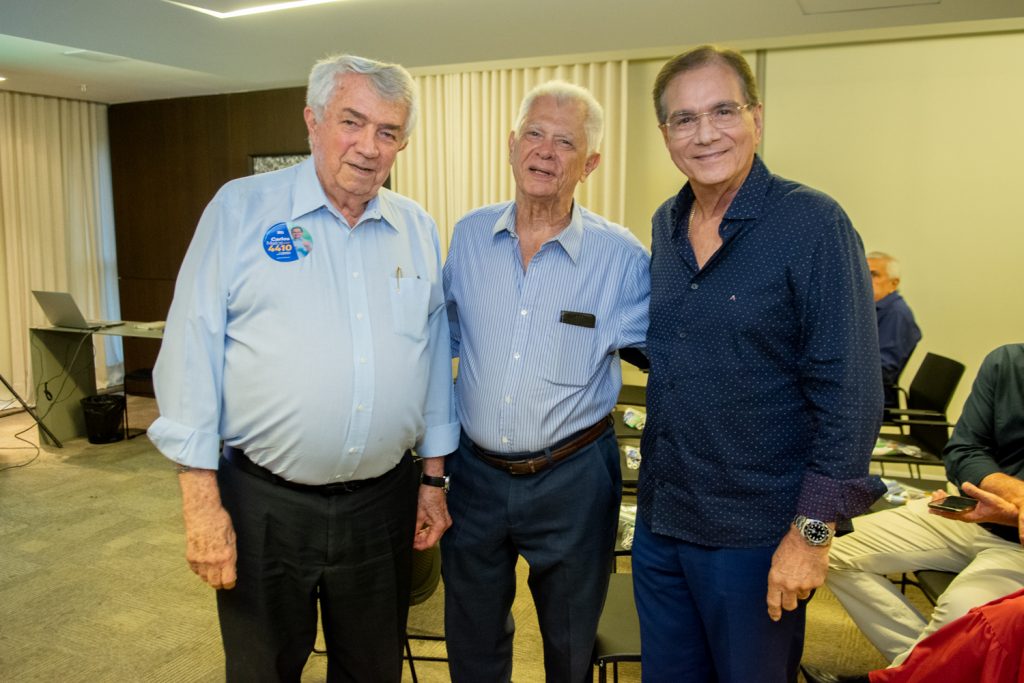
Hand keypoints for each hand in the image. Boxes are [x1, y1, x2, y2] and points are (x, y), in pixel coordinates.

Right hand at [178, 469, 237, 588]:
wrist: (203, 513)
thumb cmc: (221, 523)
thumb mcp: (233, 539)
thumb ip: (231, 555)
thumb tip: (231, 569)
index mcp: (226, 557)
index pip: (228, 581)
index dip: (230, 583)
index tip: (231, 581)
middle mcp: (212, 561)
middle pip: (215, 583)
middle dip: (220, 583)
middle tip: (222, 578)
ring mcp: (199, 560)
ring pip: (204, 578)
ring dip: (209, 576)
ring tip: (213, 567)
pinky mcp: (190, 557)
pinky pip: (195, 570)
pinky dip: (200, 569)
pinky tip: (204, 561)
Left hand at [413, 485, 450, 549]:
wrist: (433, 484)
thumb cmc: (427, 496)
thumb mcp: (418, 514)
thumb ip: (415, 528)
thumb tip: (411, 537)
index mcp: (440, 525)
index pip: (430, 542)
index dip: (420, 545)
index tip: (412, 545)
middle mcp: (445, 524)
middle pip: (432, 539)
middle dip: (421, 540)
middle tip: (411, 540)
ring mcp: (445, 521)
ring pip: (433, 534)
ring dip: (423, 536)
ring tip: (414, 535)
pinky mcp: (443, 518)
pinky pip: (435, 528)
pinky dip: (427, 530)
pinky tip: (420, 530)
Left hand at [766, 526, 829, 621]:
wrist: (808, 539)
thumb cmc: (790, 547)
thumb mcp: (776, 561)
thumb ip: (778, 577)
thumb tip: (780, 588)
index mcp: (776, 580)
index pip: (773, 602)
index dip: (774, 612)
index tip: (775, 616)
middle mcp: (789, 586)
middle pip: (790, 606)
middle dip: (789, 604)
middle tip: (790, 598)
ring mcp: (804, 586)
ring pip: (802, 595)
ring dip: (801, 589)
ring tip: (802, 572)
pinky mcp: (817, 583)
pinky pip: (813, 587)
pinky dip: (811, 581)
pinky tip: (810, 568)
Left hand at [928, 483, 1018, 527]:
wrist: (1010, 513)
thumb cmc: (1000, 508)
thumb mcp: (987, 498)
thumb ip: (975, 492)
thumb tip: (964, 484)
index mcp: (970, 516)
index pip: (951, 514)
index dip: (940, 510)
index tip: (931, 506)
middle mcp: (968, 516)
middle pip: (950, 511)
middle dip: (940, 504)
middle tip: (933, 495)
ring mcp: (969, 514)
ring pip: (953, 509)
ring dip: (945, 502)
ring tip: (937, 494)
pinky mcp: (972, 510)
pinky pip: (958, 507)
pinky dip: (951, 502)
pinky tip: (947, 497)